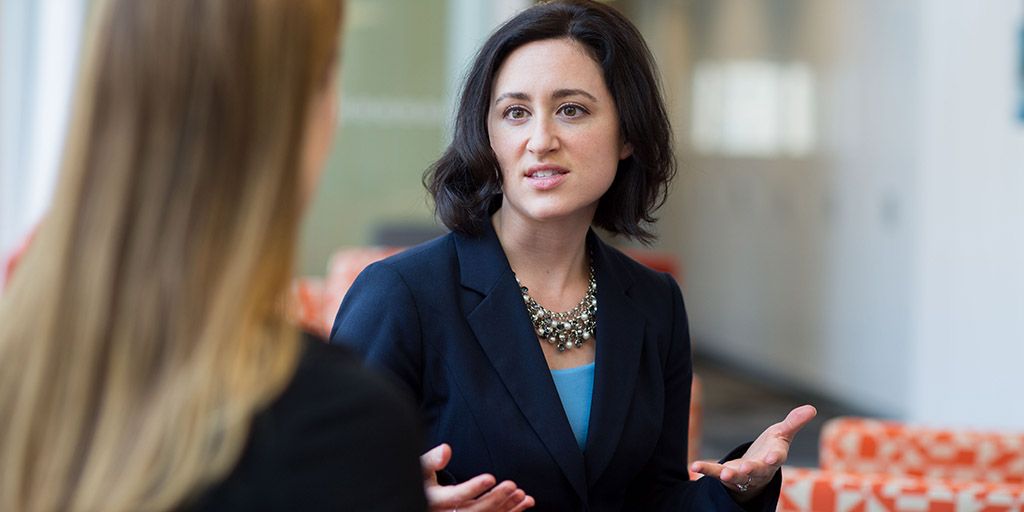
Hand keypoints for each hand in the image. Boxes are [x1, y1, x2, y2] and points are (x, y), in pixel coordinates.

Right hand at [421, 443, 534, 511]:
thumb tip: (447, 449)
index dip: (474, 488)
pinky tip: (524, 505)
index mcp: (435, 501)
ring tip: (522, 495)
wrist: (418, 502)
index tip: (490, 477)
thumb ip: (432, 460)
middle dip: (496, 498)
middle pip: (475, 510)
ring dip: (507, 508)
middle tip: (513, 485)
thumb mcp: (419, 470)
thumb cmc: (420, 482)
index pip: (457, 497)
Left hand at [691, 405, 816, 500]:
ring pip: (737, 478)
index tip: (771, 459)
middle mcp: (759, 470)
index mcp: (773, 457)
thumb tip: (812, 408)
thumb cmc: (770, 450)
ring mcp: (742, 476)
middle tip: (746, 469)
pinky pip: (715, 474)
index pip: (777, 458)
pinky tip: (694, 467)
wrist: (755, 471)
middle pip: (757, 471)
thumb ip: (794, 423)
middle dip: (752, 470)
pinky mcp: (727, 476)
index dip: (774, 458)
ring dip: (730, 476)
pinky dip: (705, 470)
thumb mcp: (782, 435)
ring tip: (723, 474)